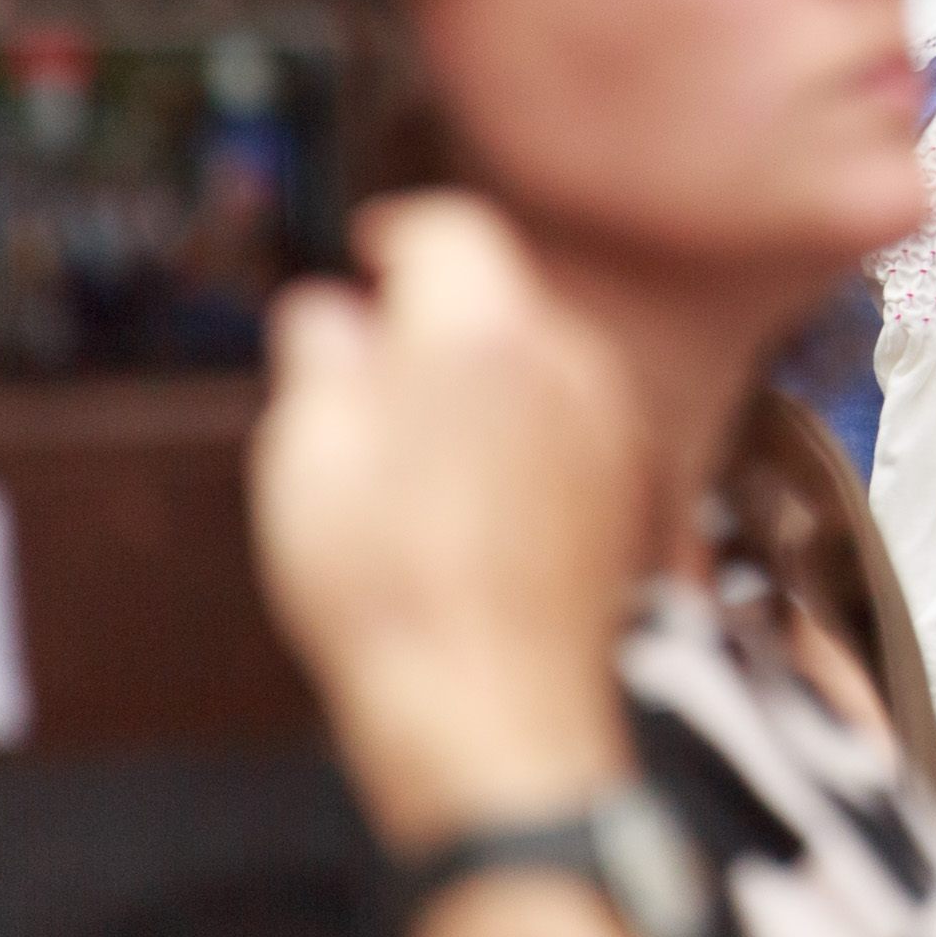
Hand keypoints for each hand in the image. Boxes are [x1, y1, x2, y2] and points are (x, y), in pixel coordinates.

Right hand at [251, 193, 657, 852]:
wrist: (487, 708)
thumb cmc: (389, 590)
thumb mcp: (308, 454)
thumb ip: (322, 360)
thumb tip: (327, 312)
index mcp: (486, 332)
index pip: (454, 228)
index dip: (399, 231)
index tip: (368, 248)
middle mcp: (570, 361)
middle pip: (502, 295)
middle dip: (437, 311)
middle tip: (367, 356)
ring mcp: (610, 423)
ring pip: (539, 359)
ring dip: (483, 373)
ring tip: (407, 446)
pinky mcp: (627, 486)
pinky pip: (567, 422)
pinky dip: (520, 430)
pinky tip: (467, 495)